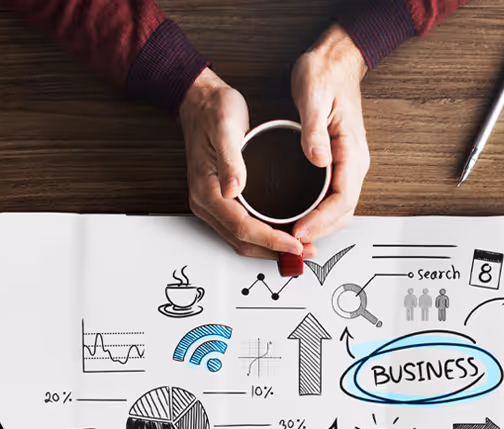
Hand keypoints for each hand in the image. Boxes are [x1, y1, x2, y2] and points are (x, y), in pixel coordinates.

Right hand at [179, 68, 305, 259]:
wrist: (199, 101)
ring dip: (270, 249)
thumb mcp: (225, 127)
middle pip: (242, 242)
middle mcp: (207, 204)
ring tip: (299, 248)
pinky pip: (241, 230)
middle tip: (304, 252)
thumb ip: (230, 160)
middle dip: (274, 251)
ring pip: (242, 240)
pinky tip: (282, 235)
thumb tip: (233, 189)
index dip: (271, 240)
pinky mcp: (220, 202)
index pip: (242, 228)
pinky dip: (263, 238)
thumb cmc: (213, 110)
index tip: (295, 244)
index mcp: (207, 191)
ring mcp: (212, 205)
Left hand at [290, 24, 369, 244]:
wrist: (336, 60)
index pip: (342, 199)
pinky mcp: (339, 165)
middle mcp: (355, 163)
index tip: (300, 231)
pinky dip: (318, 215)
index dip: (321, 221)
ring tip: (294, 237)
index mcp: (352, 151)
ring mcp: (348, 166)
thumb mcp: (314, 96)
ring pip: (339, 210)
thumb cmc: (325, 74)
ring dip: (319, 227)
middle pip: (343, 213)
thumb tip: (317, 160)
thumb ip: (314, 131)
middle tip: (292, 243)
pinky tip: (300, 218)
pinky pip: (332, 199)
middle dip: (319, 232)